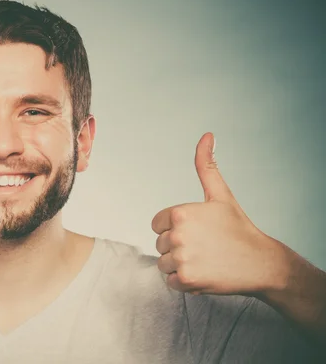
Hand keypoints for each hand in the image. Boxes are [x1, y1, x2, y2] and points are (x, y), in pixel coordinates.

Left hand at [151, 133, 284, 295]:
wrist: (261, 263)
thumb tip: (206, 136)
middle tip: (204, 246)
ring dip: (179, 264)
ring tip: (204, 259)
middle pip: (159, 244)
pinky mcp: (186, 280)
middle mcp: (177, 235)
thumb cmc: (238, 228)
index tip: (196, 230)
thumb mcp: (220, 195)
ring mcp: (181, 259)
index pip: (157, 224)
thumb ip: (207, 165)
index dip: (174, 228)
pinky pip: (170, 281)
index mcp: (179, 213)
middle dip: (177, 246)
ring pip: (163, 263)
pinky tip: (204, 272)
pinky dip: (184, 281)